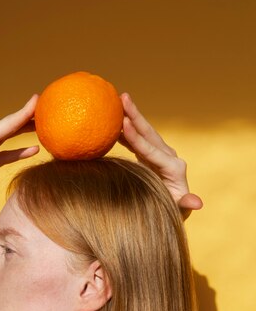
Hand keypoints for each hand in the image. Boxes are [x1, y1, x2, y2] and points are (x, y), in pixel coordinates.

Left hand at [0, 94, 38, 218]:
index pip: (4, 125)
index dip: (22, 113)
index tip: (38, 99)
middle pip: (8, 127)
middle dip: (27, 117)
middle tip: (48, 109)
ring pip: (9, 138)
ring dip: (25, 131)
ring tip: (44, 125)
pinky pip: (6, 155)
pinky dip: (20, 151)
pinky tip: (34, 150)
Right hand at [119, 93, 202, 219]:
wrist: (175, 212)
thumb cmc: (174, 213)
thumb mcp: (178, 210)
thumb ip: (185, 203)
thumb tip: (197, 203)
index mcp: (174, 167)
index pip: (150, 149)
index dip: (136, 137)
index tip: (123, 122)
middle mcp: (168, 156)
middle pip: (148, 132)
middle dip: (135, 114)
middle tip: (123, 97)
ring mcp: (160, 154)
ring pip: (143, 132)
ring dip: (130, 116)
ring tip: (117, 101)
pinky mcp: (151, 156)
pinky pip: (137, 139)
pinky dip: (126, 130)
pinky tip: (113, 121)